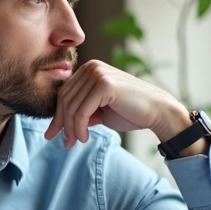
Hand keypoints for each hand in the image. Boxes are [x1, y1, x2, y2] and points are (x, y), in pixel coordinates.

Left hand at [45, 60, 189, 147]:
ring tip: (74, 142)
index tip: (53, 134)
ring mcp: (98, 73)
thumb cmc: (130, 112)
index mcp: (89, 69)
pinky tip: (84, 137)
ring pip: (72, 107)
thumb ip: (81, 111)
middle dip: (62, 124)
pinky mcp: (104, 84)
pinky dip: (79, 127)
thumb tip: (59, 124)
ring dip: (71, 129)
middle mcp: (92, 67)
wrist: (157, 112)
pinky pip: (82, 111)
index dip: (58, 115)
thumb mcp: (99, 111)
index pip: (64, 93)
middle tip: (65, 142)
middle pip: (65, 99)